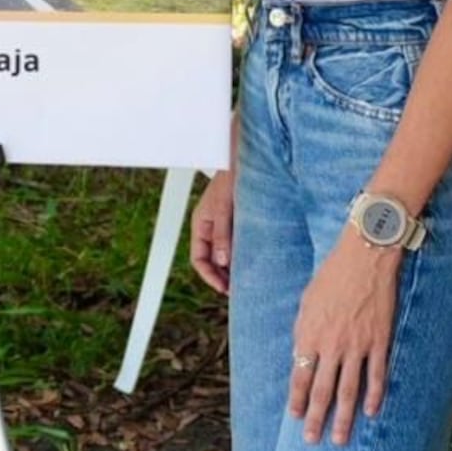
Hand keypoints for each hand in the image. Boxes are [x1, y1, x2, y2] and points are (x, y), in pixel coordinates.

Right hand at [190, 169, 234, 294]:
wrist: (244, 159)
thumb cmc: (231, 177)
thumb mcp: (224, 207)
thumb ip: (222, 234)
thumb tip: (222, 261)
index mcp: (201, 224)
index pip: (198, 258)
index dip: (209, 276)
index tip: (224, 288)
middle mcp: (210, 227)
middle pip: (211, 260)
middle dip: (221, 276)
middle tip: (238, 290)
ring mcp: (224, 225)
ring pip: (223, 254)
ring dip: (232, 268)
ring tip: (246, 280)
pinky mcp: (238, 222)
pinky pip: (235, 245)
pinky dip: (241, 256)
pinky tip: (253, 262)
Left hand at [288, 237, 400, 443]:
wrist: (365, 257)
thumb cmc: (333, 275)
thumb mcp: (307, 302)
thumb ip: (304, 331)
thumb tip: (301, 356)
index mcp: (310, 333)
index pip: (300, 375)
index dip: (297, 399)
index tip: (295, 416)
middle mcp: (332, 344)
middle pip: (323, 390)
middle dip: (316, 418)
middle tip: (312, 440)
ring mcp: (358, 345)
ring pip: (349, 390)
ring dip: (343, 418)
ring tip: (340, 439)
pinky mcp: (380, 341)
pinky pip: (377, 375)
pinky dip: (374, 396)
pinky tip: (370, 412)